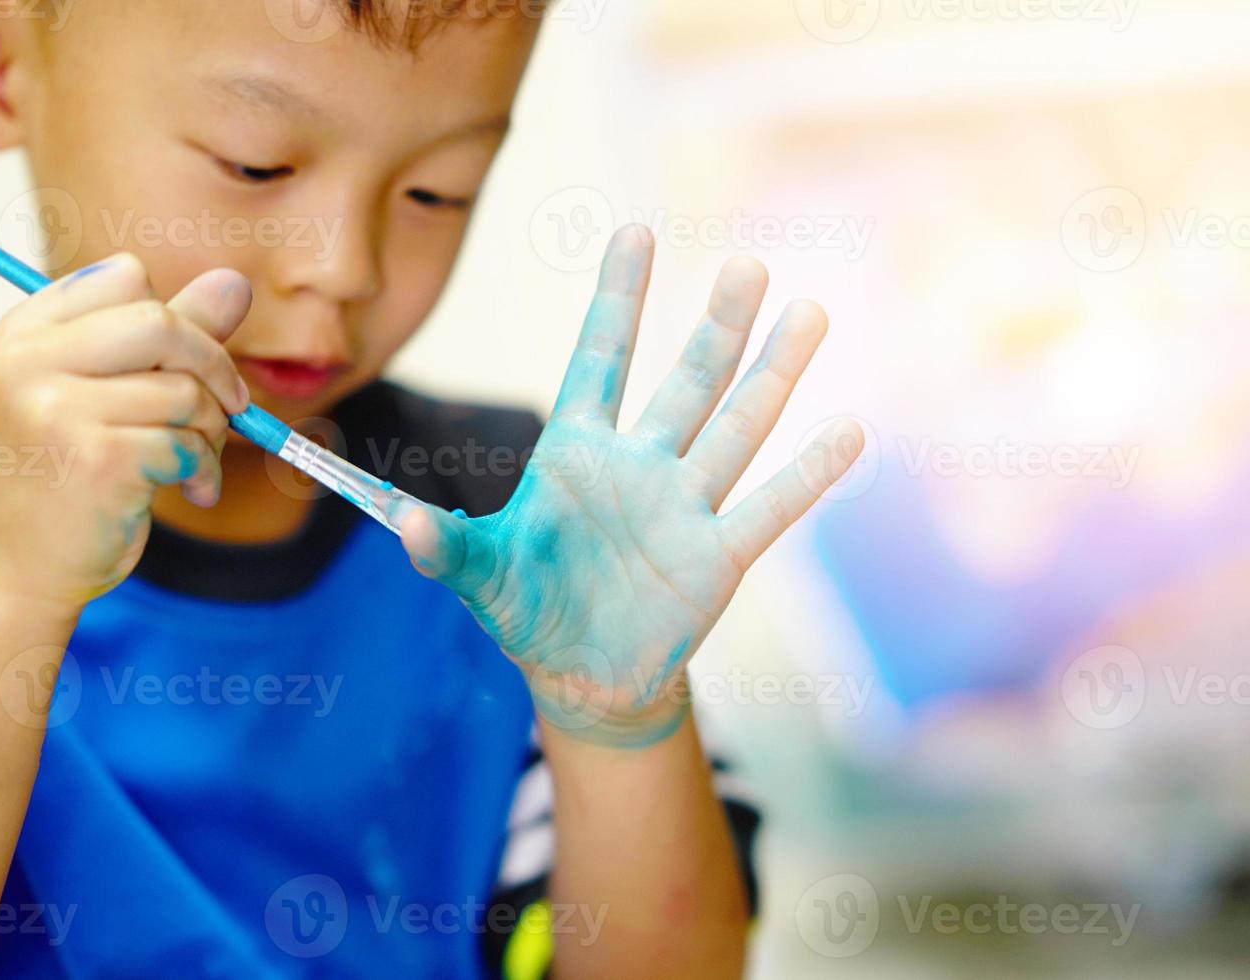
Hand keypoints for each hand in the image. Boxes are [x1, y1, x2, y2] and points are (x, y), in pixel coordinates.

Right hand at [0, 253, 250, 610]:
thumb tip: (236, 281)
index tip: (188, 364)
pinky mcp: (98, 459)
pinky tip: (191, 490)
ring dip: (211, 431)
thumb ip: (172, 334)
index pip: (126, 276)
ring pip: (185, 391)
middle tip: (229, 407)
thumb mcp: (110, 390)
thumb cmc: (72, 471)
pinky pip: (188, 443)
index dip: (177, 320)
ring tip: (195, 461)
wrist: (25, 566)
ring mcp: (59, 410)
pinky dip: (206, 470)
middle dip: (214, 366)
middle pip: (162, 323)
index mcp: (27, 330)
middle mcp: (31, 361)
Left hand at [401, 227, 862, 745]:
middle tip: (746, 267)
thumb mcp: (483, 578)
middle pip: (685, 383)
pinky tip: (848, 430)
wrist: (584, 677)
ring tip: (809, 312)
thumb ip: (448, 549)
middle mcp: (638, 465)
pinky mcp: (718, 558)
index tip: (637, 230)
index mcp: (575, 454)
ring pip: (736, 428)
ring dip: (773, 374)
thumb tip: (402, 527)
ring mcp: (684, 507)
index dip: (618, 300)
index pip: (599, 360)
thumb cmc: (529, 609)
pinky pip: (768, 509)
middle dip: (715, 327)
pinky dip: (807, 475)